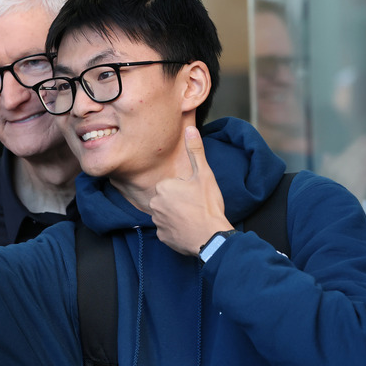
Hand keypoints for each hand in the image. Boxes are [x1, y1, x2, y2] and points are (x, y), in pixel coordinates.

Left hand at [150, 126, 233, 255]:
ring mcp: (157, 222)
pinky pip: (167, 229)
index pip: (172, 184)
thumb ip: (195, 151)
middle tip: (195, 206)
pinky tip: (187, 228)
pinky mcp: (162, 237)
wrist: (210, 237)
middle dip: (179, 201)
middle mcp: (154, 204)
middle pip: (167, 198)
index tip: (195, 195)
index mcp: (163, 187)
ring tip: (193, 217)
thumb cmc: (207, 205)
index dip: (185, 189)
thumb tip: (190, 129)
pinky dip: (176, 229)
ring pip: (166, 213)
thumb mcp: (204, 174)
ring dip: (176, 215)